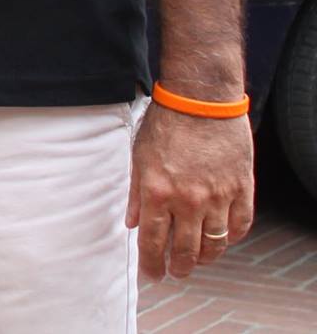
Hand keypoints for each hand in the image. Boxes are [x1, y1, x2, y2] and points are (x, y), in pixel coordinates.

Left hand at [129, 102, 255, 279]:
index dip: (152, 265)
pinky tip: (223, 239)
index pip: (153, 242)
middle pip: (186, 250)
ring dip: (206, 258)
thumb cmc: (165, 124)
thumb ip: (136, 194)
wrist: (200, 99)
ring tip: (198, 260)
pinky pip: (241, 225)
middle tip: (176, 272)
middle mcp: (188, 199)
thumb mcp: (139, 157)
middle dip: (180, 267)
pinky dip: (232, 237)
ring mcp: (219, 196)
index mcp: (157, 191)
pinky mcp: (242, 188)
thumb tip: (133, 224)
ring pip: (216, 244)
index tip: (153, 274)